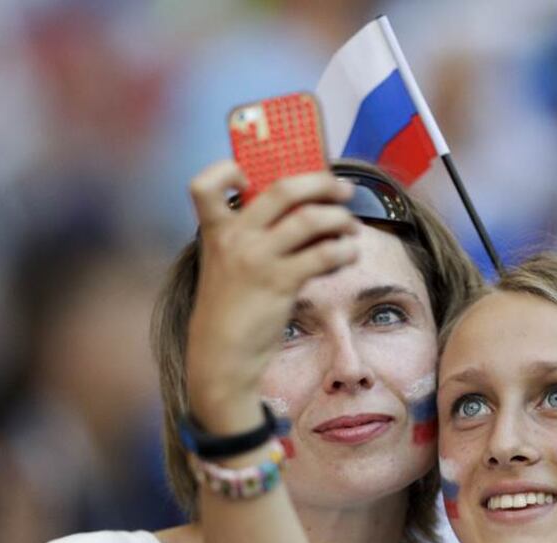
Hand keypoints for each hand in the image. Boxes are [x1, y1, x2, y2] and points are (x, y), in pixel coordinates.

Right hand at [185, 160, 358, 432]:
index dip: (225, 170)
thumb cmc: (231, 309)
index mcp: (216, 230)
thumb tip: (306, 211)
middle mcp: (235, 238)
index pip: (204, 185)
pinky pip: (324, 254)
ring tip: (351, 228)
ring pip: (310, 219)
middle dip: (321, 182)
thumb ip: (251, 237)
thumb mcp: (226, 265)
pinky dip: (344, 251)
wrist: (222, 357)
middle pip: (282, 188)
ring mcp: (257, 259)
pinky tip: (349, 255)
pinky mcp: (280, 283)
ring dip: (340, 219)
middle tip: (343, 190)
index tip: (249, 174)